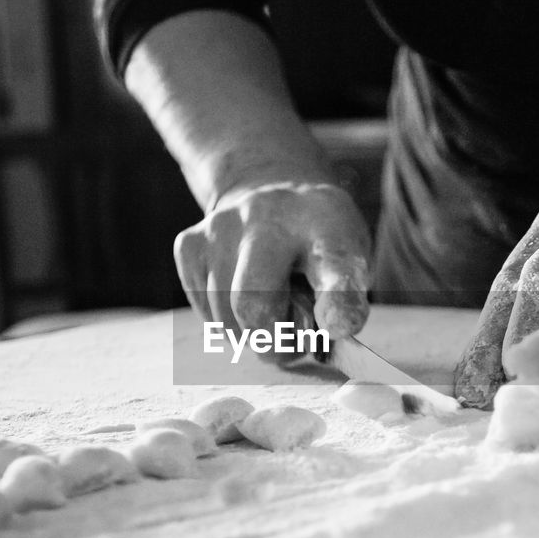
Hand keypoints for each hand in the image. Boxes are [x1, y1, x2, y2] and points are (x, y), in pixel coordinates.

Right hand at [174, 182, 371, 349]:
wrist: (273, 197)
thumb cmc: (316, 244)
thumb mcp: (349, 259)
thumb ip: (346, 299)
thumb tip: (333, 331)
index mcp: (325, 223)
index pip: (333, 263)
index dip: (337, 300)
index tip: (337, 326)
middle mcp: (267, 215)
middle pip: (252, 303)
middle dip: (273, 340)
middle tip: (292, 339)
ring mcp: (221, 226)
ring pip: (225, 320)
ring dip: (250, 334)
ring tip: (270, 310)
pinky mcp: (189, 244)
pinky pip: (206, 314)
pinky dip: (226, 323)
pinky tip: (242, 296)